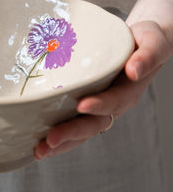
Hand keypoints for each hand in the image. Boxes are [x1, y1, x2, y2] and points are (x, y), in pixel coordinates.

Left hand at [33, 21, 171, 159]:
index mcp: (129, 90)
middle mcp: (114, 103)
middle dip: (71, 133)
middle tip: (50, 139)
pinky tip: (38, 142)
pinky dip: (59, 136)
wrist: (142, 42)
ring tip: (39, 151)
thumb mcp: (153, 42)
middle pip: (94, 124)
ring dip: (61, 142)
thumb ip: (147, 56)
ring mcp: (100, 107)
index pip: (114, 101)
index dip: (99, 105)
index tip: (81, 105)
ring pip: (82, 130)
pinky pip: (74, 122)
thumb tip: (134, 71)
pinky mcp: (88, 103)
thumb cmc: (146, 40)